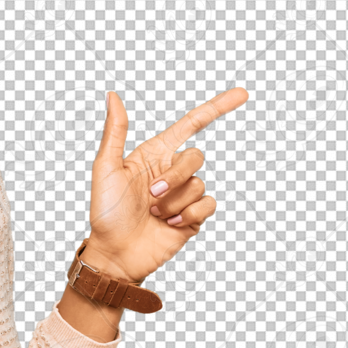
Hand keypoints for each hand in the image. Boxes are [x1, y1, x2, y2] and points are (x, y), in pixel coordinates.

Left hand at [82, 87, 248, 282]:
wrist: (115, 253)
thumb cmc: (106, 212)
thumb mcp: (105, 169)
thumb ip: (115, 132)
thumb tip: (112, 96)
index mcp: (154, 155)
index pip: (192, 124)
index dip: (217, 107)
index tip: (242, 94)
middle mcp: (171, 172)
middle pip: (196, 157)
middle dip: (175, 177)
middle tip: (151, 195)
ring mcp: (183, 195)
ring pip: (199, 184)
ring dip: (174, 202)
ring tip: (153, 214)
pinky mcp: (192, 217)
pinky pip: (207, 205)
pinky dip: (190, 214)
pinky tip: (171, 224)